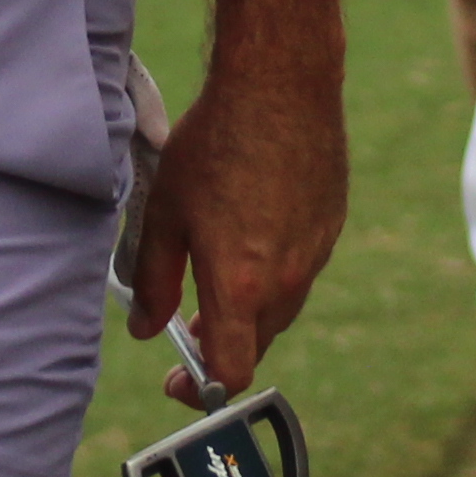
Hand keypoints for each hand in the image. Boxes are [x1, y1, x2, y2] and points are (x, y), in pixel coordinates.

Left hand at [125, 49, 343, 397]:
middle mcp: (286, 280)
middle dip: (220, 345)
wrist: (281, 87)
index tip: (179, 381)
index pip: (231, 371)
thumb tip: (146, 328)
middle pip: (255, 344)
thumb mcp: (165, 212)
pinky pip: (301, 271)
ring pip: (280, 309)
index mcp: (240, 285)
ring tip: (216, 272)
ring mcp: (315, 255)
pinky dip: (273, 273)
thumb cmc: (216, 143)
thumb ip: (153, 280)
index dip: (201, 389)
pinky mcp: (330, 228)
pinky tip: (251, 232)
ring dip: (248, 309)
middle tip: (186, 325)